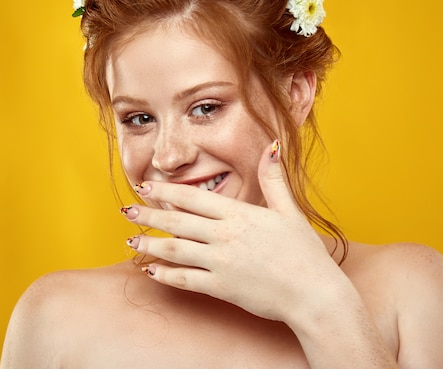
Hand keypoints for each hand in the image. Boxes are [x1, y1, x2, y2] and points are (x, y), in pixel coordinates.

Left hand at [122, 140, 340, 321]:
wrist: (314, 295)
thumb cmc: (304, 253)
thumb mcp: (290, 211)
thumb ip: (274, 180)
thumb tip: (272, 147)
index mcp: (240, 215)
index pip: (193, 197)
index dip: (165, 191)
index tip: (145, 186)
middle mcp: (225, 236)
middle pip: (177, 221)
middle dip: (149, 215)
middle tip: (127, 211)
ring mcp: (221, 263)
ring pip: (176, 250)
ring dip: (150, 245)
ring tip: (131, 241)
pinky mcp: (221, 288)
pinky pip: (186, 280)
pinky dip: (166, 275)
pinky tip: (152, 270)